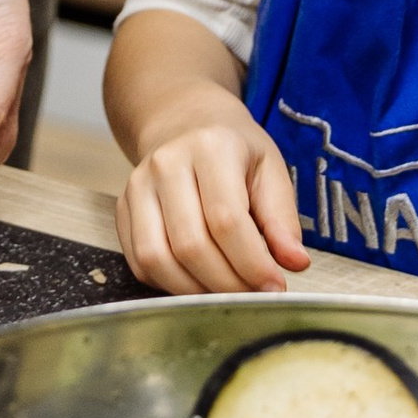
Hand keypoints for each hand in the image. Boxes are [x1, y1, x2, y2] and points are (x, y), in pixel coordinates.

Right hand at [117, 88, 308, 295]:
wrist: (184, 123)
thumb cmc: (233, 150)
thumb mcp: (270, 170)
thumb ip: (282, 218)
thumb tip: (294, 262)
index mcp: (210, 148)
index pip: (226, 220)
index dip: (252, 263)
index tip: (275, 285)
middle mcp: (166, 164)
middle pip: (191, 245)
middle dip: (227, 283)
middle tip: (253, 294)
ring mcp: (137, 186)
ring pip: (158, 258)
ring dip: (196, 290)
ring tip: (226, 292)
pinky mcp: (123, 209)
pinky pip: (140, 262)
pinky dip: (169, 283)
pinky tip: (197, 279)